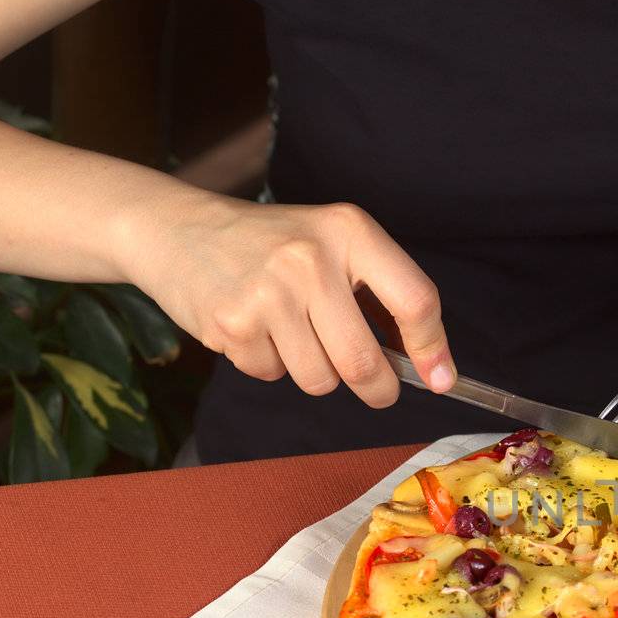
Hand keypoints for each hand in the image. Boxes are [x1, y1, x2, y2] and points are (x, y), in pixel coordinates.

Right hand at [122, 195, 451, 406]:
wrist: (176, 228)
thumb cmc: (269, 244)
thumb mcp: (331, 243)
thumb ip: (376, 294)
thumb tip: (426, 363)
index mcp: (350, 231)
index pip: (415, 300)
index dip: (433, 348)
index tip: (442, 379)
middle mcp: (311, 259)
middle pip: (365, 362)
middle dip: (378, 389)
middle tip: (377, 390)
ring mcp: (269, 292)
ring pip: (320, 379)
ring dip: (315, 373)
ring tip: (292, 333)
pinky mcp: (232, 323)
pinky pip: (273, 375)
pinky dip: (270, 364)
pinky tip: (254, 327)